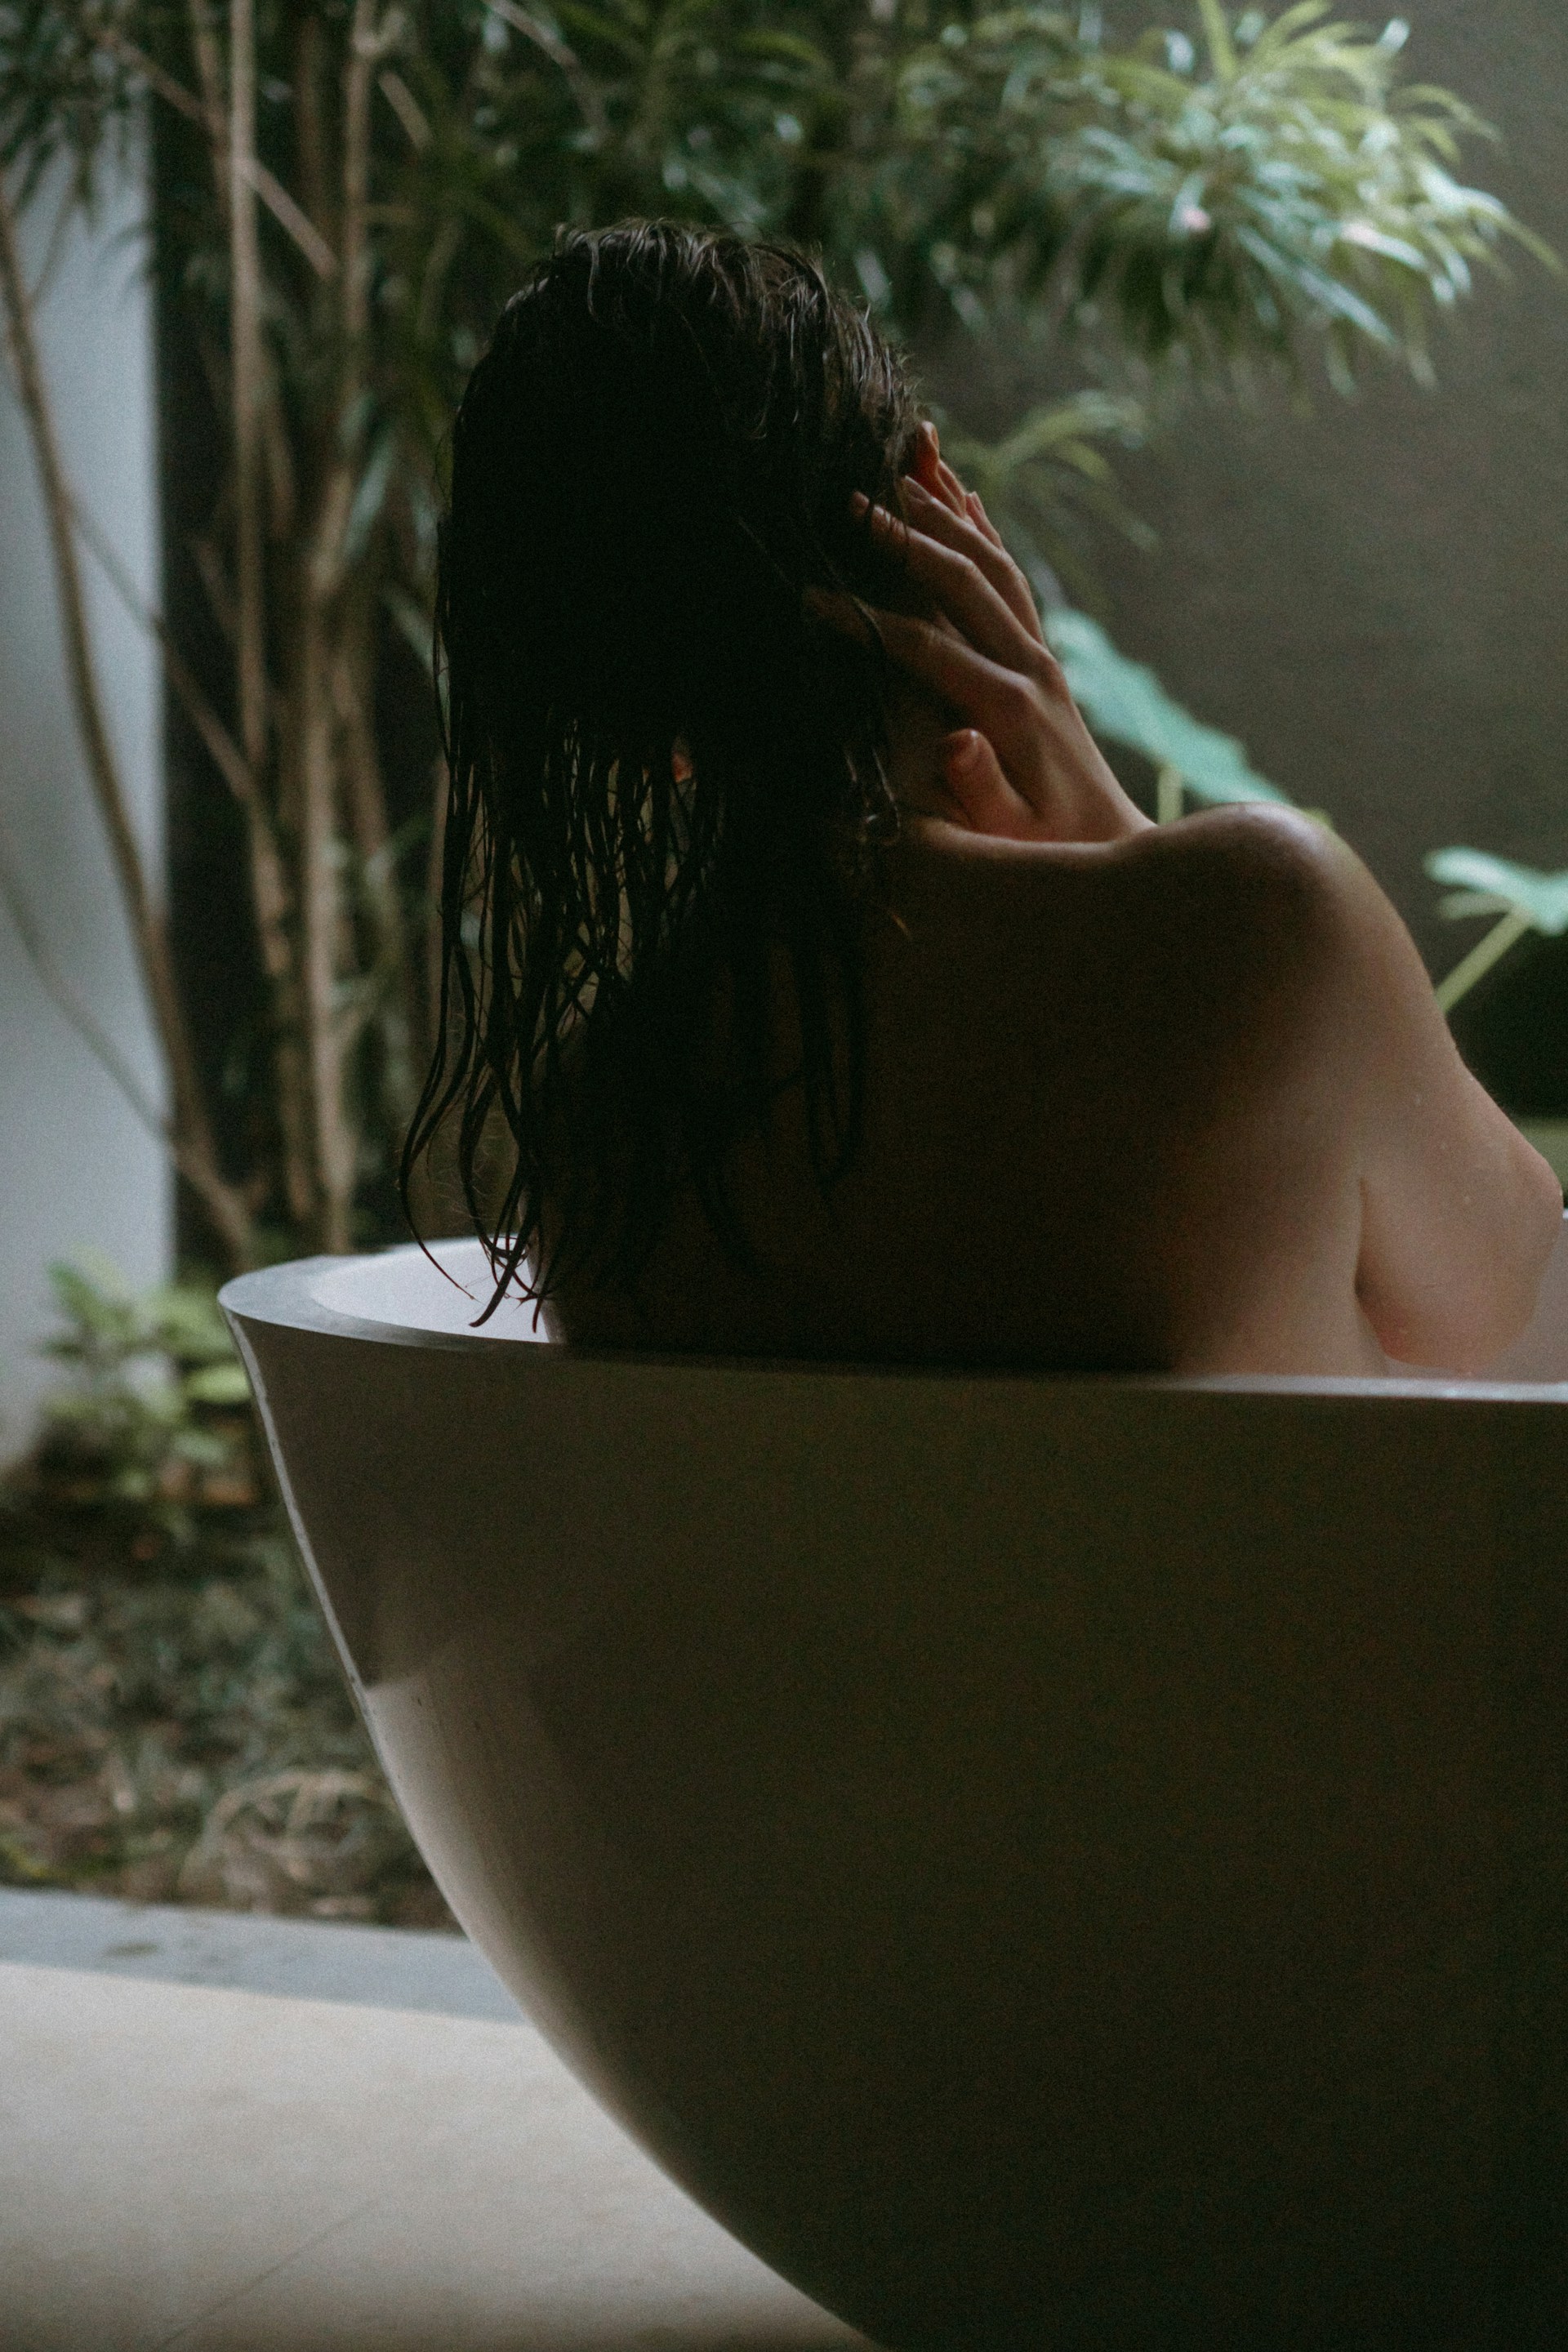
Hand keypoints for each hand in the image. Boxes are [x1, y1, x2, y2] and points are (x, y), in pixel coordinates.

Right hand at [812, 435, 1148, 844]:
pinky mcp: (1047, 662)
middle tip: (853, 497)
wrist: (1110, 852)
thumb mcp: (1007, 837)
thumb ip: (979, 790)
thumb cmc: (1042, 854)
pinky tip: (964, 499)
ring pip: (993, 566)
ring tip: (908, 466)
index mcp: (1007, 710)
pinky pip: (1012, 581)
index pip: (925, 646)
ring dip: (950, 514)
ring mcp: (1043, 661)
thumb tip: (954, 741)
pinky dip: (986, 534)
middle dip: (907, 536)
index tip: (810, 597)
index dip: (866, 619)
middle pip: (964, 582)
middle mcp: (1031, 671)